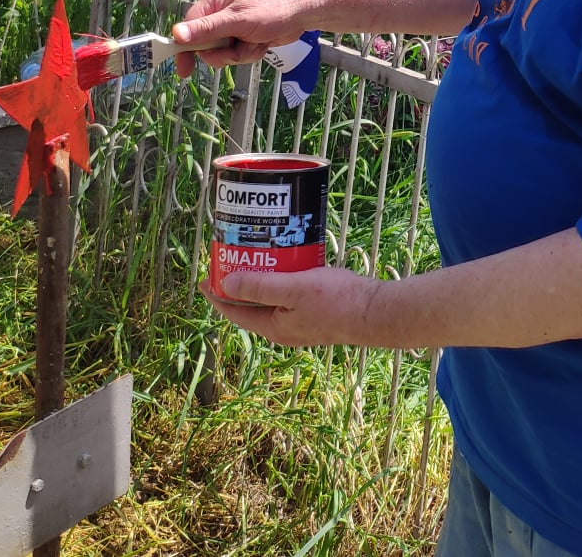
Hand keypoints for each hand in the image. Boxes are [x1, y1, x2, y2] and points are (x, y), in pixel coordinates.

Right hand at [172, 0, 311, 75]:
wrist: (303, 12)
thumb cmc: (272, 8)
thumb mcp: (236, 20)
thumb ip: (207, 29)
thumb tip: (176, 34)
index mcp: (213, 2)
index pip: (189, 28)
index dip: (185, 49)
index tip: (184, 70)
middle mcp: (220, 14)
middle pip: (206, 45)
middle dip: (224, 52)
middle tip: (237, 46)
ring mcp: (233, 27)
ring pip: (224, 53)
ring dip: (241, 53)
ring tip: (256, 41)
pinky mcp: (244, 37)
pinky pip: (238, 54)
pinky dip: (250, 53)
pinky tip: (263, 43)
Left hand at [202, 267, 383, 347]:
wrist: (376, 312)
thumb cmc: (337, 302)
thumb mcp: (293, 289)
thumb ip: (259, 287)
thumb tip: (226, 284)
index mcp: (274, 327)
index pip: (234, 312)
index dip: (217, 294)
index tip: (205, 276)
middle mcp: (284, 328)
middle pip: (251, 305)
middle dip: (238, 283)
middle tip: (230, 258)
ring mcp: (301, 321)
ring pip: (271, 298)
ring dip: (261, 278)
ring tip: (255, 254)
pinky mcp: (316, 312)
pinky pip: (289, 295)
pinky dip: (282, 278)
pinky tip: (288, 260)